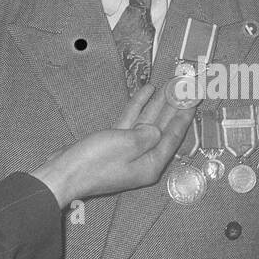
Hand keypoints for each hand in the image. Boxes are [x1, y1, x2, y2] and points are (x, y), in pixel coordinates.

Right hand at [31, 83, 197, 206]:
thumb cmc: (97, 162)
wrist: (63, 174)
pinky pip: (131, 122)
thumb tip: (156, 131)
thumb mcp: (128, 144)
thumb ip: (148, 135)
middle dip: (174, 107)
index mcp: (151, 163)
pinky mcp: (113, 144)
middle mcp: (143, 158)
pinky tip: (146, 91)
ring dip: (158, 104)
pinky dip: (138, 107)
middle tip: (186, 88)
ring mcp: (127, 151)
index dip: (185, 116)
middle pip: (163, 128)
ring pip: (147, 123)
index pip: (174, 136)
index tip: (195, 99)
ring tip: (169, 84)